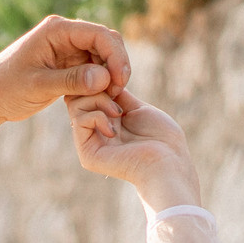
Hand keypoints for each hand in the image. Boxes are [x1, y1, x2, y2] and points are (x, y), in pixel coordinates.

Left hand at [0, 14, 129, 125]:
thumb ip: (71, 81)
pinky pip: (93, 71)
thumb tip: (104, 77)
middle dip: (116, 66)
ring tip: (108, 100)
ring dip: (109, 77)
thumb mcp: (38, 86)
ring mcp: (67, 49)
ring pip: (102, 58)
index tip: (119, 81)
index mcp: (56, 30)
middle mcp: (64, 35)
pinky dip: (99, 84)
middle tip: (118, 92)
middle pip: (105, 43)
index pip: (99, 35)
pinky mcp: (67, 65)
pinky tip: (99, 100)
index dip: (115, 56)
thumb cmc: (5, 89)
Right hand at [68, 88, 196, 207]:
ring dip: (98, 100)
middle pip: (78, 97)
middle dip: (96, 87)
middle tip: (116, 96)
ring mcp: (90, 144)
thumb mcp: (139, 109)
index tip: (117, 83)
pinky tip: (114, 127)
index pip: (90, 94)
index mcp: (109, 123)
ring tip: (118, 113)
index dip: (100, 81)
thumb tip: (102, 80)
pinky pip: (79, 120)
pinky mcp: (88, 153)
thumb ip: (119, 96)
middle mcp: (97, 133)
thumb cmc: (162, 139)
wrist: (167, 162)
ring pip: (75, 105)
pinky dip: (97, 115)